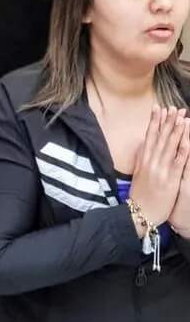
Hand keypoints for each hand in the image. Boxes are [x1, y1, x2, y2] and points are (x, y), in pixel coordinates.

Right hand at [130, 106, 189, 231]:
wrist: (139, 214)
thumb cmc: (139, 197)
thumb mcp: (137, 176)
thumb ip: (141, 160)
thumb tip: (143, 147)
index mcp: (143, 161)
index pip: (150, 137)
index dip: (155, 122)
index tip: (158, 109)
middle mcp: (151, 163)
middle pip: (160, 138)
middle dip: (167, 122)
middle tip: (174, 108)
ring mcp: (160, 170)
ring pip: (170, 146)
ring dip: (176, 131)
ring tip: (182, 117)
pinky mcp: (170, 179)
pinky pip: (178, 162)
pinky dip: (183, 149)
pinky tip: (187, 139)